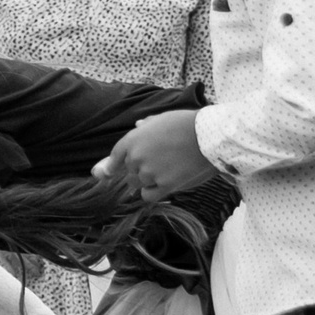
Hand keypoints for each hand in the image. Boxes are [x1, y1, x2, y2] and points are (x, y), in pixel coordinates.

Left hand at [93, 108, 217, 200]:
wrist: (208, 137)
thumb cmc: (186, 124)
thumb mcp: (162, 118)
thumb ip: (146, 125)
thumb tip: (138, 125)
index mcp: (133, 139)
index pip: (115, 157)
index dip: (110, 166)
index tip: (106, 173)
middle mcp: (136, 157)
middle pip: (128, 173)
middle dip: (138, 170)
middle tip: (157, 164)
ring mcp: (149, 173)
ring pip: (138, 184)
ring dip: (147, 181)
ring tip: (166, 171)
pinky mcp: (164, 185)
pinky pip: (148, 196)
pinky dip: (152, 192)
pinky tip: (161, 186)